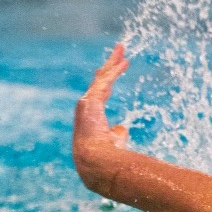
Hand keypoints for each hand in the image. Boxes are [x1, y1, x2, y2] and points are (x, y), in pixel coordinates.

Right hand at [73, 44, 132, 183]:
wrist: (95, 161)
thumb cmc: (104, 157)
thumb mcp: (114, 142)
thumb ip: (116, 133)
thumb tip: (122, 128)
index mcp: (93, 115)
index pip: (101, 92)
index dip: (109, 80)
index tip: (117, 68)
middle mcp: (88, 106)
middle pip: (100, 81)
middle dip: (110, 66)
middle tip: (119, 52)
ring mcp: (87, 103)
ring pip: (102, 78)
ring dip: (113, 63)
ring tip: (122, 49)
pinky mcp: (91, 101)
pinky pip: (105, 82)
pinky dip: (114, 71)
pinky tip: (124, 62)